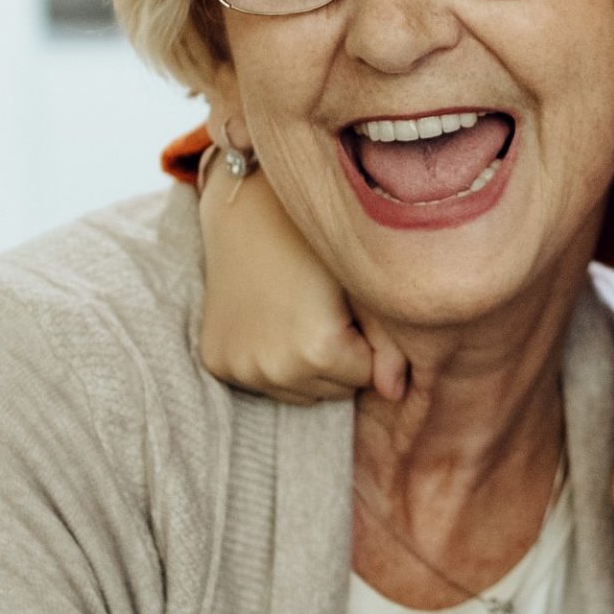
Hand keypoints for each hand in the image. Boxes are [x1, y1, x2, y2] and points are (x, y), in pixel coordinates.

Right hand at [196, 162, 406, 403]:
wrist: (247, 217)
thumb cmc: (316, 248)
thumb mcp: (363, 293)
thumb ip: (389, 347)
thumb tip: (397, 395)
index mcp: (318, 351)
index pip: (365, 378)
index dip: (365, 344)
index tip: (351, 312)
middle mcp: (276, 369)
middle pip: (332, 391)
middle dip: (339, 360)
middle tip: (324, 312)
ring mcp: (242, 370)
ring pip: (298, 392)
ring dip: (306, 368)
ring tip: (299, 317)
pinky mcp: (217, 363)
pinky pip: (262, 382)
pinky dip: (272, 364)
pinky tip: (271, 323)